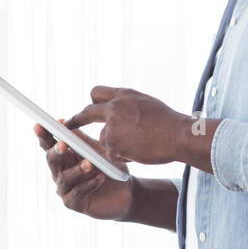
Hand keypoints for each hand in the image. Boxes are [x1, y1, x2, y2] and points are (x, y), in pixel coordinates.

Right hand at [34, 120, 132, 220]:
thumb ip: (81, 140)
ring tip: (90, 164)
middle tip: (64, 144)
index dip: (43, 136)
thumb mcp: (97, 151)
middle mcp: (60, 173)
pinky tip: (100, 178)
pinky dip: (89, 184)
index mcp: (64, 158)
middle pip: (51, 161)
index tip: (39, 125)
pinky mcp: (74, 204)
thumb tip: (64, 122)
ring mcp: (65, 190)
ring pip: (64, 178)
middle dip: (56, 151)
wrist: (126, 192)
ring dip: (77, 170)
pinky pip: (78, 193)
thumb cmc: (110, 169)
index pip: (49, 145)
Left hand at [65, 85, 195, 165]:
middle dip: (76, 120)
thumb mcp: (145, 103)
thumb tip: (115, 110)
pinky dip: (122, 156)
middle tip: (69, 125)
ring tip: (137, 145)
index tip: (85, 108)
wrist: (179, 136)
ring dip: (115, 145)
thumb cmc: (168, 122)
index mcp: (123, 95)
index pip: (96, 92)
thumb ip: (127, 104)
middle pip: (87, 112)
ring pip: (103, 138)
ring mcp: (112, 126)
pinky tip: (138, 152)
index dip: (91, 102)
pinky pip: (111, 153)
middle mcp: (114, 107)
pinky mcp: (113, 144)